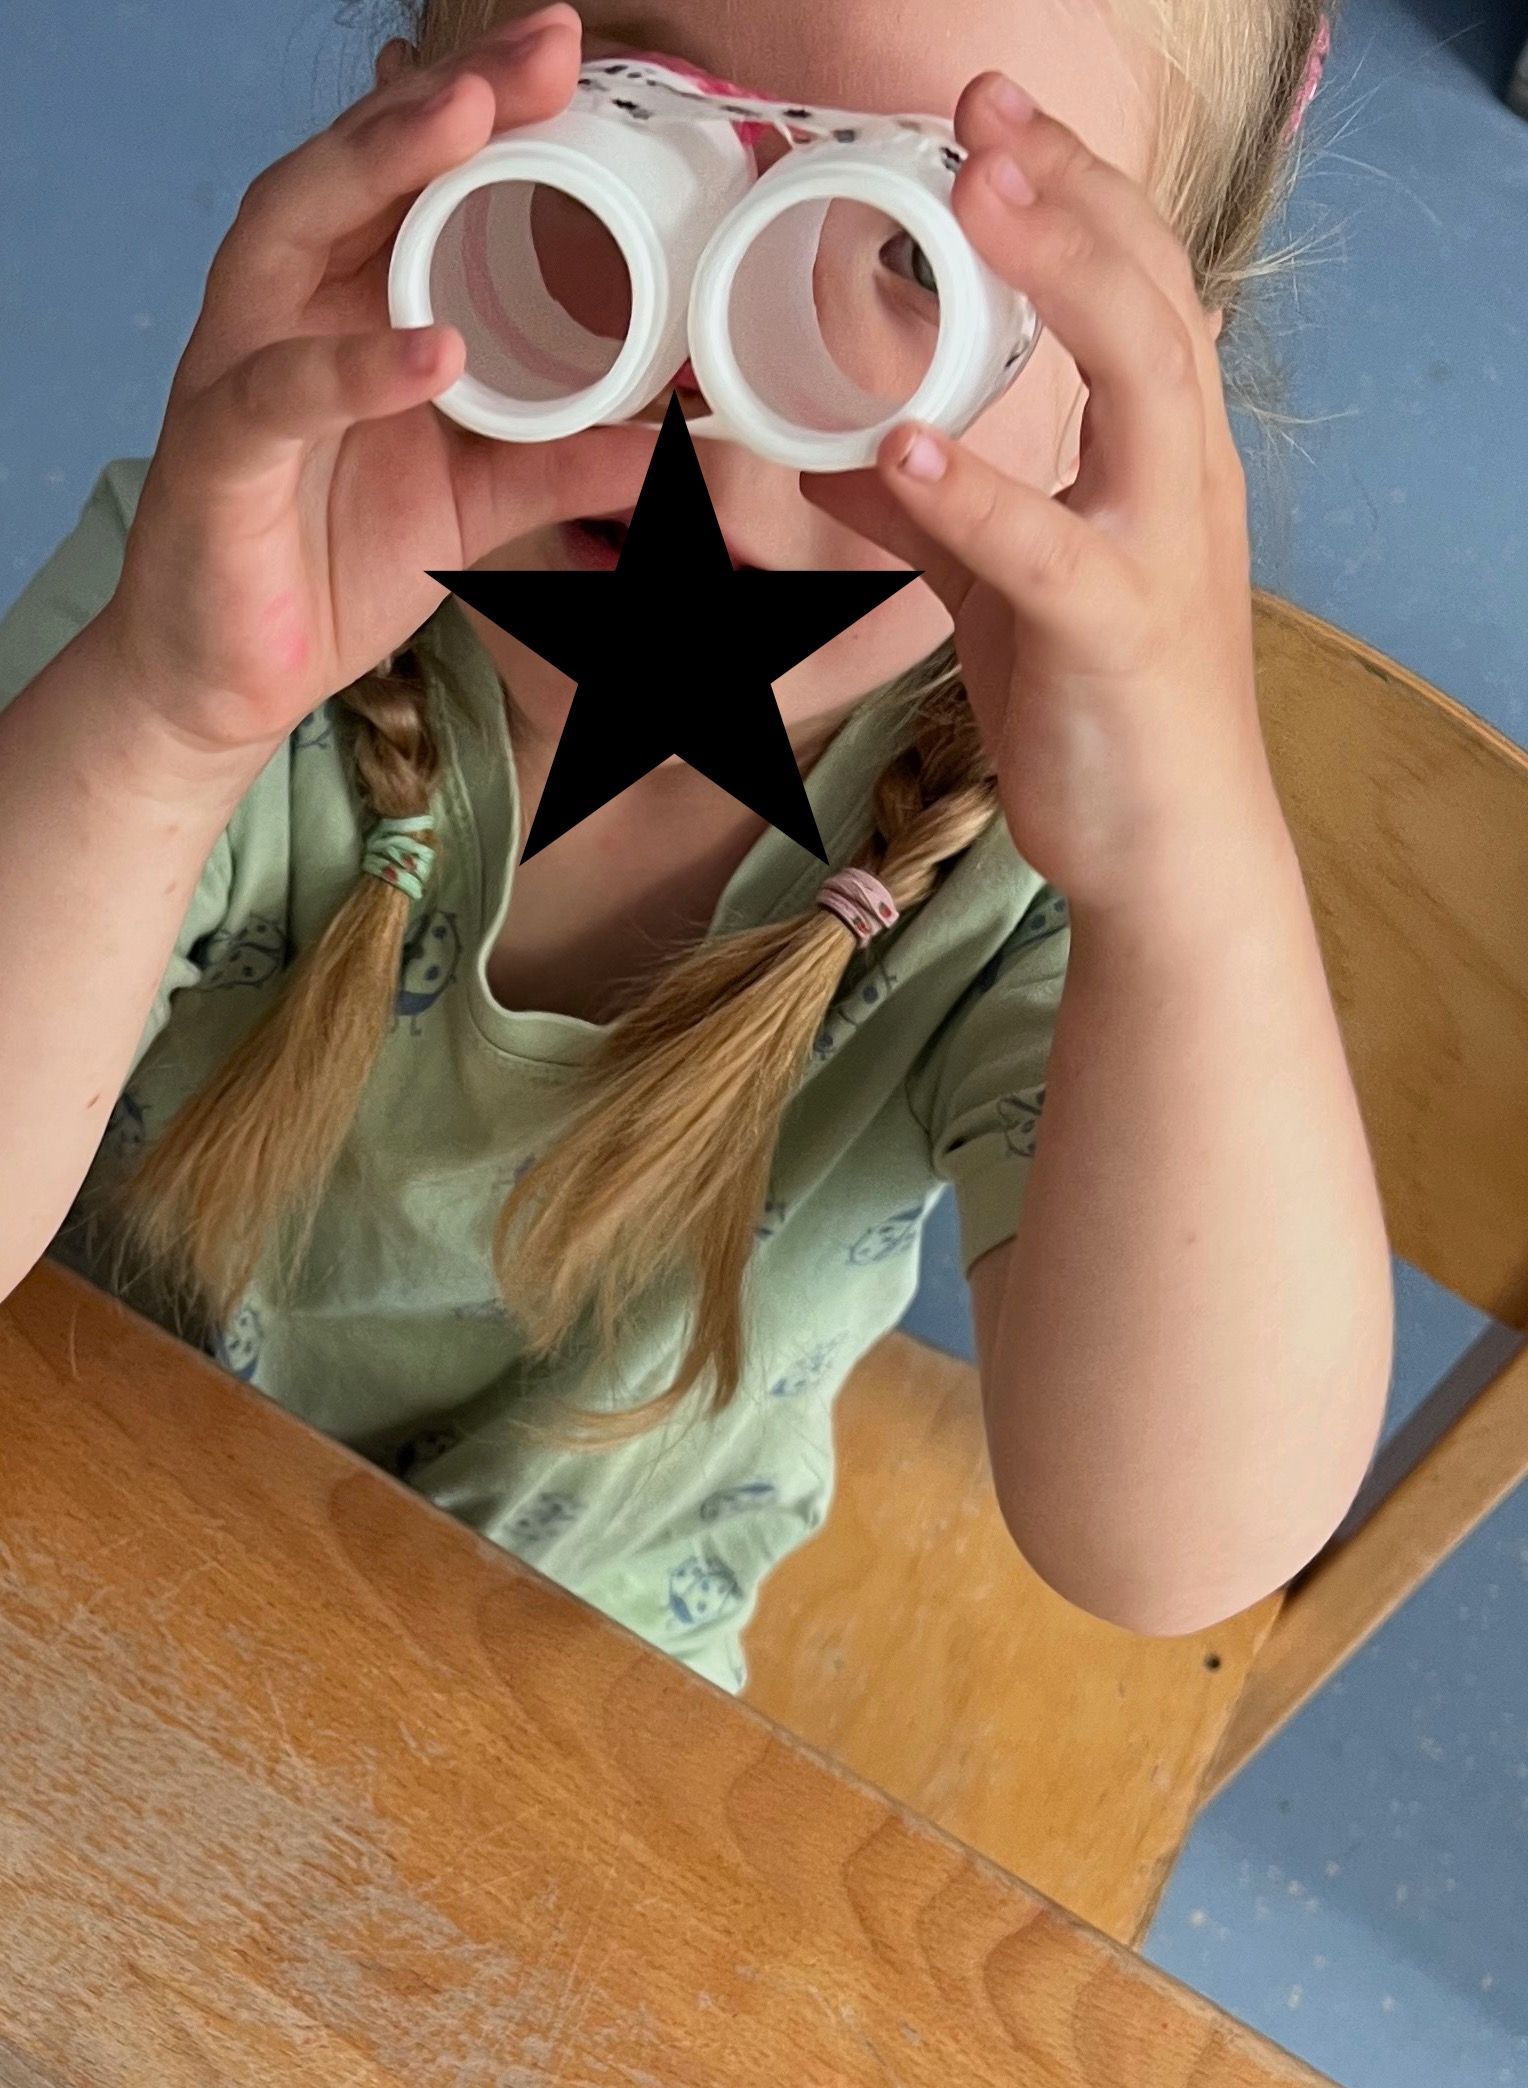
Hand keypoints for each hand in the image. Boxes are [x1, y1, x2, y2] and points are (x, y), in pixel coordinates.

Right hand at [99, 2, 659, 762]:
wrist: (234, 673)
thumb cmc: (339, 559)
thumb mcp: (482, 499)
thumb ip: (569, 458)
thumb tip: (679, 437)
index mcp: (353, 299)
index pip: (417, 179)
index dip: (493, 111)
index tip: (578, 63)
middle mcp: (292, 305)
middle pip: (360, 167)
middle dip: (451, 97)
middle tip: (546, 49)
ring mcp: (244, 365)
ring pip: (295, 230)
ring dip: (382, 168)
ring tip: (472, 121)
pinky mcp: (218, 452)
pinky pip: (280, 395)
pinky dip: (355, 370)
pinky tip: (433, 346)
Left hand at [802, 73, 1279, 913]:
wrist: (1170, 852)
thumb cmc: (1100, 712)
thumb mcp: (1008, 593)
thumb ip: (940, 516)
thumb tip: (845, 455)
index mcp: (1162, 456)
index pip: (1139, 283)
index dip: (1074, 189)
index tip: (992, 118)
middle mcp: (1180, 480)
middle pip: (1153, 291)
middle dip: (1070, 189)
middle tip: (983, 111)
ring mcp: (1160, 551)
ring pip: (1142, 377)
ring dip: (1059, 276)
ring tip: (976, 197)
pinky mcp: (1116, 636)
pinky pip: (1046, 549)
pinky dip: (975, 493)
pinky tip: (898, 447)